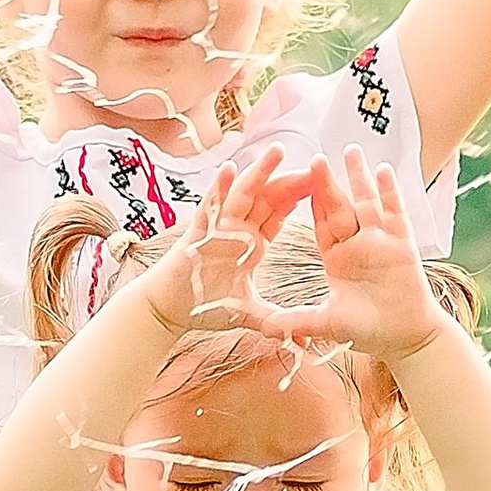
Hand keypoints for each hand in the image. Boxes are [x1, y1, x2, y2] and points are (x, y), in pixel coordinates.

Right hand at [133, 148, 306, 336]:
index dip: (298, 199)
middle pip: (267, 199)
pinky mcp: (197, 234)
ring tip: (277, 152)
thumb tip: (300, 339)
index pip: (279, 215)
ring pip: (242, 195)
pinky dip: (218, 188)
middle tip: (315, 166)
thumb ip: (274, 319)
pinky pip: (209, 207)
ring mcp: (217, 229)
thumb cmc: (204, 306)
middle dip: (289, 181)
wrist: (168, 311)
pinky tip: (228, 169)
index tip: (322, 184)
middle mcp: (237, 230)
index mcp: (251, 244)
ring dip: (259, 173)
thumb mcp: (248, 312)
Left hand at [267, 152, 448, 365]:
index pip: (320, 225)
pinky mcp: (403, 245)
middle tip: (316, 158)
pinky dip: (390, 192)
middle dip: (329, 183)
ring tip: (351, 150)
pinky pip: (395, 213)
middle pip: (340, 208)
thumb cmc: (369, 331)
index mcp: (337, 260)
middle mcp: (357, 246)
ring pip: (367, 203)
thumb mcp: (329, 323)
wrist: (406, 339)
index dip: (309, 204)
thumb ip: (298, 320)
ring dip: (359, 177)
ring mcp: (381, 242)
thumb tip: (264, 327)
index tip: (295, 181)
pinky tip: (383, 170)